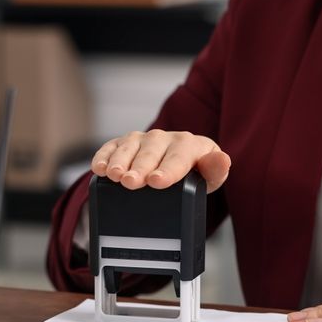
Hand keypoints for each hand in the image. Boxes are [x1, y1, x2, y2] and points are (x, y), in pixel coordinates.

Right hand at [91, 130, 230, 192]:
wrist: (177, 168)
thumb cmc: (194, 175)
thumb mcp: (209, 179)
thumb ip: (215, 171)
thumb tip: (222, 160)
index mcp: (190, 144)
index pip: (178, 157)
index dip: (168, 169)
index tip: (157, 181)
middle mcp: (164, 139)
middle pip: (150, 153)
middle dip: (140, 167)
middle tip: (131, 182)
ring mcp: (142, 140)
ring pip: (129, 147)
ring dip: (119, 161)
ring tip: (114, 175)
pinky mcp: (124, 144)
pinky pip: (111, 147)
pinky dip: (103, 156)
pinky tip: (99, 168)